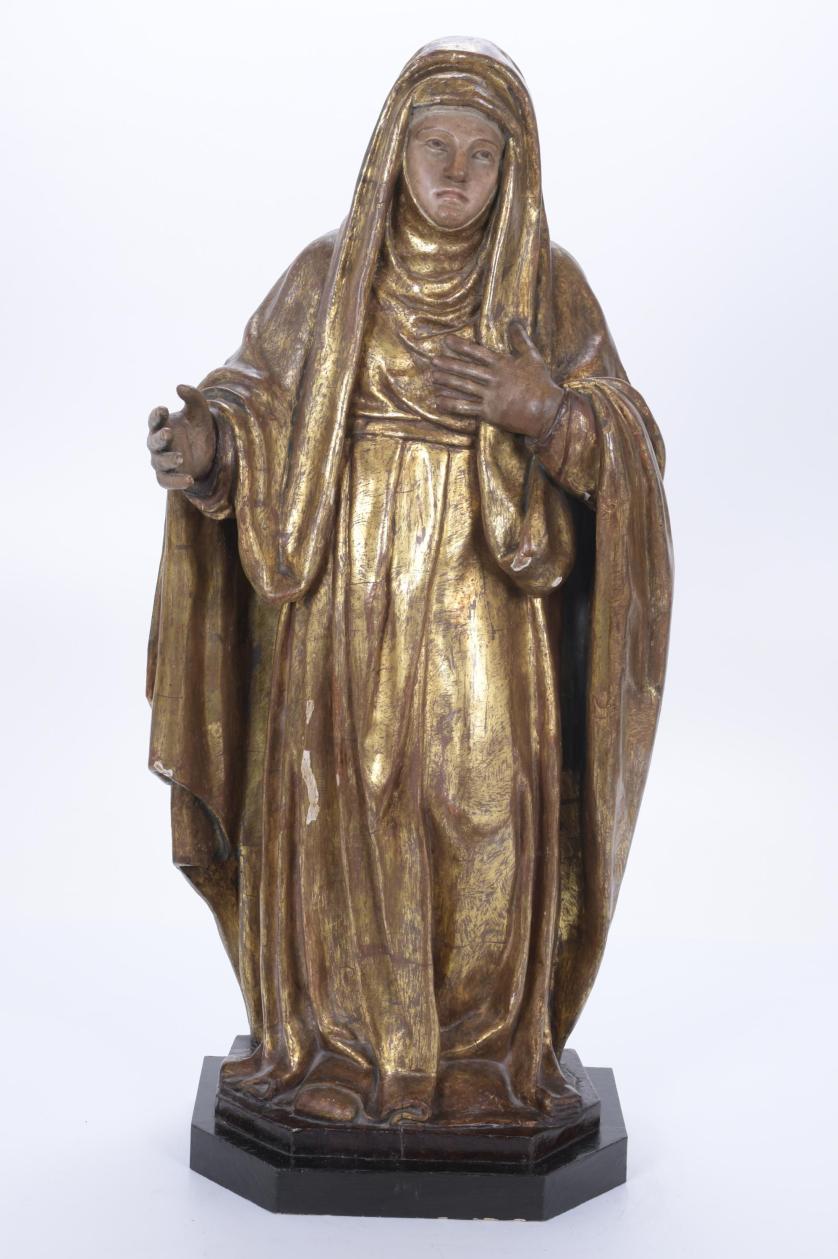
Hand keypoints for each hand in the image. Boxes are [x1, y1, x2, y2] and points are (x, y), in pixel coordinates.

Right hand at [147, 384, 216, 489]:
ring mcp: (161, 461)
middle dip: (160, 438)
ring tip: (181, 457)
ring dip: (169, 460)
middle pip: (153, 442)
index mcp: (162, 425)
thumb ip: (192, 396)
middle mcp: (158, 444)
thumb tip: (179, 386)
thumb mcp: (200, 410)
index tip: (163, 409)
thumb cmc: (199, 427)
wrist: (209, 451)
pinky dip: (176, 482)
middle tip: (169, 433)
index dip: (156, 415)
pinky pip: (167, 481)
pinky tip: (190, 480)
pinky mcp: (168, 476)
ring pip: (159, 462)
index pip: (154, 420)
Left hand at [431, 320, 565, 438]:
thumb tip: (514, 322)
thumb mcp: (532, 357)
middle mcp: (493, 379)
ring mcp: (490, 396)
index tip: (446, 341)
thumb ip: (520, 340)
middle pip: (466, 370)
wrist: (546, 410)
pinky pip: (465, 407)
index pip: (477, 352)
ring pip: (463, 387)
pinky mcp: (489, 412)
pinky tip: (438, 401)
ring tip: (431, 377)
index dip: (460, 346)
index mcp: (502, 364)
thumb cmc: (541, 384)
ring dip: (445, 382)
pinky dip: (451, 404)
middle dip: (448, 364)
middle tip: (432, 360)